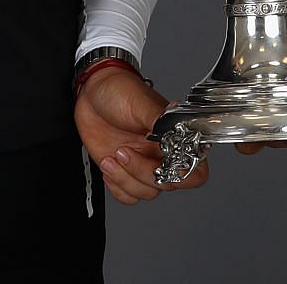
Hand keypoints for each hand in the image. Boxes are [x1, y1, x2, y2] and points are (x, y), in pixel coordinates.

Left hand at [75, 66, 208, 203]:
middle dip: (141, 172)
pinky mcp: (125, 172)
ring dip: (125, 178)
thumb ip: (159, 118)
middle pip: (167, 184)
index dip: (181, 173)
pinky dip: (117, 186)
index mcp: (176, 136)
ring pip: (147, 193)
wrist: (91, 93)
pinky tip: (109, 165)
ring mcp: (144, 164)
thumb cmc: (119, 90)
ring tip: (113, 155)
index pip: (195, 169)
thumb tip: (175, 129)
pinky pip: (129, 196)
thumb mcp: (140, 101)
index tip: (159, 162)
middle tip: (124, 151)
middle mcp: (163, 153)